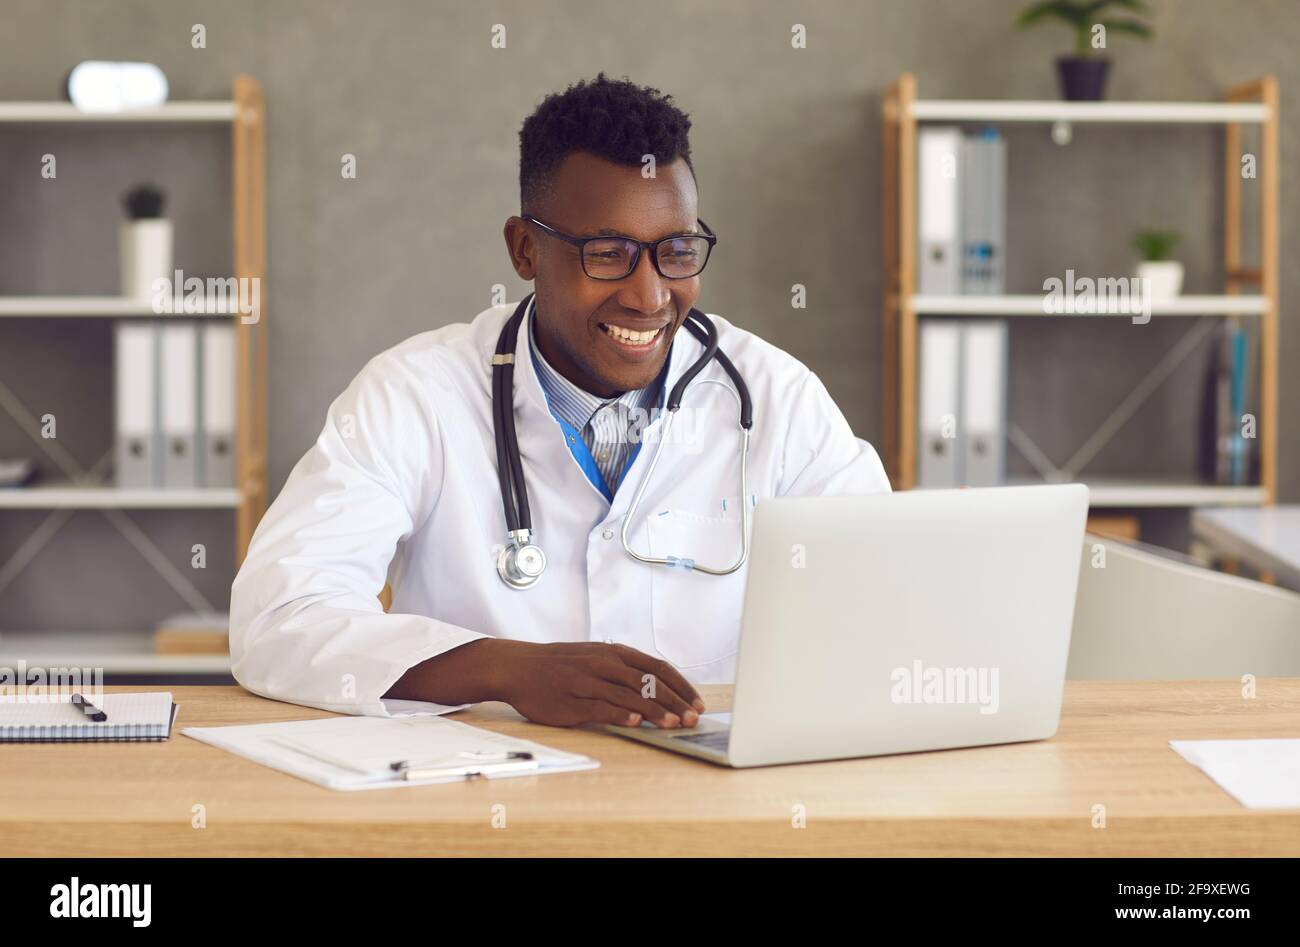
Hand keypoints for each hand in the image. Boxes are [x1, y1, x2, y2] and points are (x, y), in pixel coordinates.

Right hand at [490, 640, 705, 728]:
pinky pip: (600, 707)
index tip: (697, 703)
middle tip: (693, 719)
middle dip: (675, 701)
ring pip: (628, 694)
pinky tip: (636, 722)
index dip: (681, 686)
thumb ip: (625, 672)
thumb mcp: (597, 658)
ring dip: (654, 711)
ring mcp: (589, 681)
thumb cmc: (562, 666)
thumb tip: (660, 690)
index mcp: (615, 652)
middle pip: (649, 682)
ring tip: (673, 725)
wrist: (519, 666)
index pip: (658, 668)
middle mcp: (605, 663)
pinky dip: (620, 714)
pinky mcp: (572, 700)